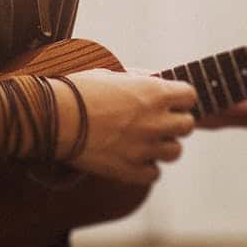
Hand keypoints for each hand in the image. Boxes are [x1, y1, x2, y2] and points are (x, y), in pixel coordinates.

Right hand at [52, 69, 195, 185]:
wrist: (55, 117)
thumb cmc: (80, 90)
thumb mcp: (112, 73)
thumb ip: (140, 78)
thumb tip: (157, 80)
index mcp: (154, 92)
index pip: (190, 96)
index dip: (180, 97)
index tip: (170, 100)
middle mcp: (155, 121)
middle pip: (188, 125)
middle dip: (175, 121)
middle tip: (157, 120)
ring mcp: (145, 148)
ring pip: (175, 152)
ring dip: (163, 145)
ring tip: (144, 139)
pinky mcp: (131, 170)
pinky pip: (154, 173)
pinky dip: (146, 167)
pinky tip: (133, 156)